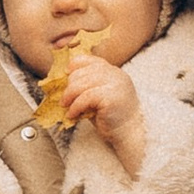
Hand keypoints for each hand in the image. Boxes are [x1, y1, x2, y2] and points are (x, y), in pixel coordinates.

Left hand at [61, 53, 144, 175]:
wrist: (129, 133)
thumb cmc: (112, 117)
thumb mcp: (97, 97)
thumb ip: (86, 87)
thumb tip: (64, 82)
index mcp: (113, 71)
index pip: (89, 60)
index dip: (74, 66)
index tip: (66, 77)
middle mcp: (115, 74)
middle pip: (82, 72)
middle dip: (69, 86)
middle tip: (64, 100)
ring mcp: (114, 84)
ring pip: (81, 84)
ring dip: (69, 96)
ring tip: (66, 107)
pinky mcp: (111, 96)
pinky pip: (85, 97)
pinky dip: (75, 106)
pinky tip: (73, 115)